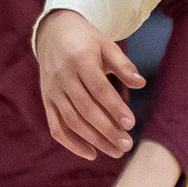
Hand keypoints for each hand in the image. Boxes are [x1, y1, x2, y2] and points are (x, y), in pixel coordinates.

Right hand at [36, 9, 142, 161]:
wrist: (53, 33)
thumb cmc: (86, 40)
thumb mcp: (106, 44)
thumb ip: (123, 64)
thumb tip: (140, 83)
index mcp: (80, 60)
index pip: (98, 88)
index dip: (114, 107)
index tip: (130, 124)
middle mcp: (63, 77)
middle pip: (85, 109)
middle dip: (107, 130)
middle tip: (127, 145)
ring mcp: (52, 91)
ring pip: (72, 121)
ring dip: (94, 140)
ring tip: (116, 151)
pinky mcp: (46, 101)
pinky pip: (56, 127)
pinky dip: (71, 144)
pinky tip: (91, 153)